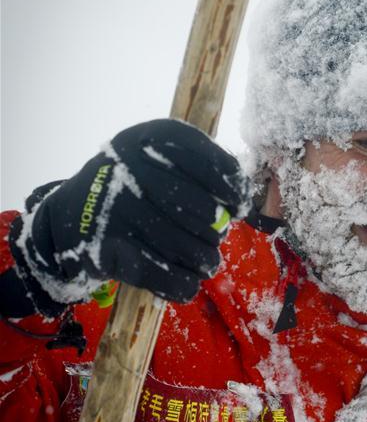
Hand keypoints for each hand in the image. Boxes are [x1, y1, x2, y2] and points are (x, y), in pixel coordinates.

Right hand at [10, 119, 249, 310]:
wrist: (71, 218)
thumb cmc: (132, 187)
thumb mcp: (159, 160)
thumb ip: (201, 172)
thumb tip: (240, 206)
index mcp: (149, 137)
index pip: (207, 159)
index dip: (231, 186)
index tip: (238, 205)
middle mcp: (131, 166)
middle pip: (204, 212)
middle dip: (217, 230)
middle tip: (214, 236)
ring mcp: (118, 208)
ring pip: (190, 248)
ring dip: (206, 260)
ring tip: (205, 261)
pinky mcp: (109, 248)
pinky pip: (167, 277)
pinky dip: (184, 284)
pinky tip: (187, 279)